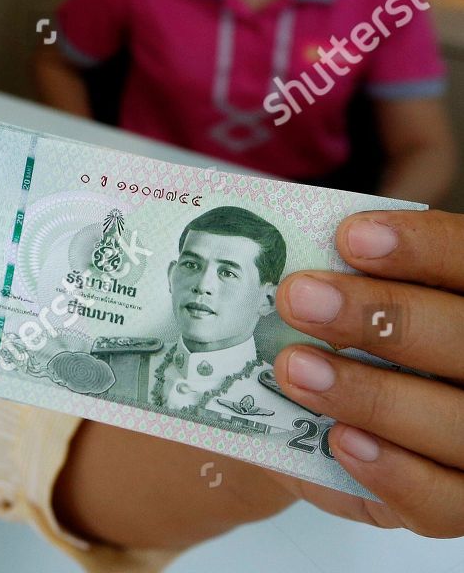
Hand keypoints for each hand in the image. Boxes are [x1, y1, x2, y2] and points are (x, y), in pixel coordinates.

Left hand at [268, 207, 463, 536]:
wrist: (340, 432)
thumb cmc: (350, 349)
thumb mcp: (353, 307)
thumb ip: (345, 283)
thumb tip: (292, 260)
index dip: (421, 248)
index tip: (351, 237)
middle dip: (380, 317)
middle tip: (298, 297)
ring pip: (459, 423)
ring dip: (372, 395)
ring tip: (294, 369)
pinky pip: (449, 502)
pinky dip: (395, 473)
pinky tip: (340, 440)